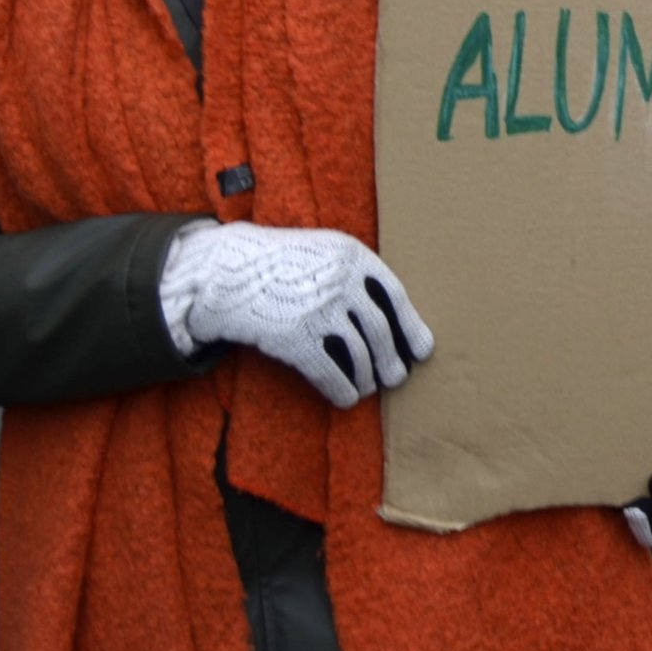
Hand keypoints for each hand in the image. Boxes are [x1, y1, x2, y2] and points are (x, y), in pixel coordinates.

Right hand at [159, 222, 432, 408]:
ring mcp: (318, 309)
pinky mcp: (295, 337)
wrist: (228, 273)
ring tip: (369, 388)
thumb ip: (355, 274)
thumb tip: (391, 315)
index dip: (411, 326)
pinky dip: (341, 389)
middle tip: (396, 378)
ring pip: (358, 354)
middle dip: (391, 359)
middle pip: (379, 330)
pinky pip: (329, 372)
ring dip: (367, 378)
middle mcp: (340, 281)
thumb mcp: (323, 251)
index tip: (423, 350)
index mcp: (352, 256)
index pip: (394, 295)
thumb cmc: (282, 265)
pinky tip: (345, 398)